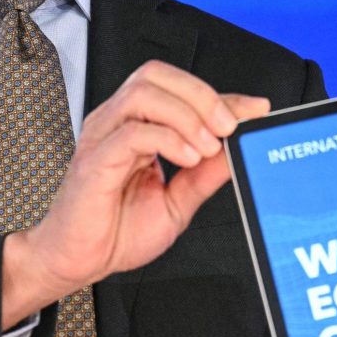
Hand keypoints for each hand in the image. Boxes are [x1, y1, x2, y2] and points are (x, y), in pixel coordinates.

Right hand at [1, 61, 269, 324]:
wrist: (80, 261)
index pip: (179, 90)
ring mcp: (103, 136)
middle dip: (201, 94)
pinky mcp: (95, 159)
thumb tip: (238, 148)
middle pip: (156, 75)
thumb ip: (205, 175)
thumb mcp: (178, 201)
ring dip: (186, 114)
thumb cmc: (117, 230)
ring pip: (144, 92)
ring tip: (207, 146)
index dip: (222, 95)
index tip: (256, 109)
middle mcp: (117, 122)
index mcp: (136, 125)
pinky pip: (132, 131)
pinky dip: (168, 139)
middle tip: (229, 126)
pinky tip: (188, 158)